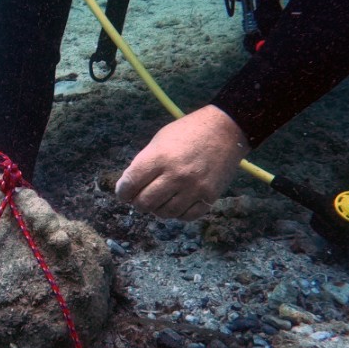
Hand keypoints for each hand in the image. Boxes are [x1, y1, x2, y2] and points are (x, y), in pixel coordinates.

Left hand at [114, 105, 248, 219]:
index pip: (130, 184)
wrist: (225, 130)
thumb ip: (144, 163)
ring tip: (159, 201)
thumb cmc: (188, 132)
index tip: (124, 193)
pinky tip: (176, 204)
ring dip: (158, 209)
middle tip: (141, 199)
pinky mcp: (209, 196)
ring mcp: (194, 188)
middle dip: (138, 203)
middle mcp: (175, 175)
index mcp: (159, 157)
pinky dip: (178, 213)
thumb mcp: (160, 140)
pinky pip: (186, 217)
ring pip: (165, 213)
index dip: (122, 192)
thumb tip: (129, 186)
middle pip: (145, 203)